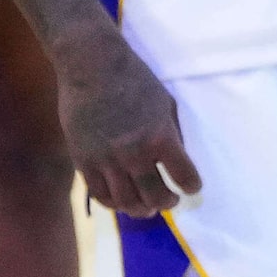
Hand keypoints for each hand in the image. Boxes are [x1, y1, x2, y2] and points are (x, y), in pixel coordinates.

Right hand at [56, 35, 198, 214]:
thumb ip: (172, 134)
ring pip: (127, 202)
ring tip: (148, 207)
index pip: (184, 175)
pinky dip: (115, 203)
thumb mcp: (166, 103)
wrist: (92, 67)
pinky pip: (100, 194)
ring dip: (141, 209)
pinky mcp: (84, 161)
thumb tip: (177, 160)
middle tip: (171, 200)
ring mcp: (107, 160)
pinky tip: (123, 200)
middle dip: (167, 202)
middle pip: (155, 196)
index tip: (193, 188)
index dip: (192, 185)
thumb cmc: (135, 80)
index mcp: (160, 137)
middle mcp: (134, 154)